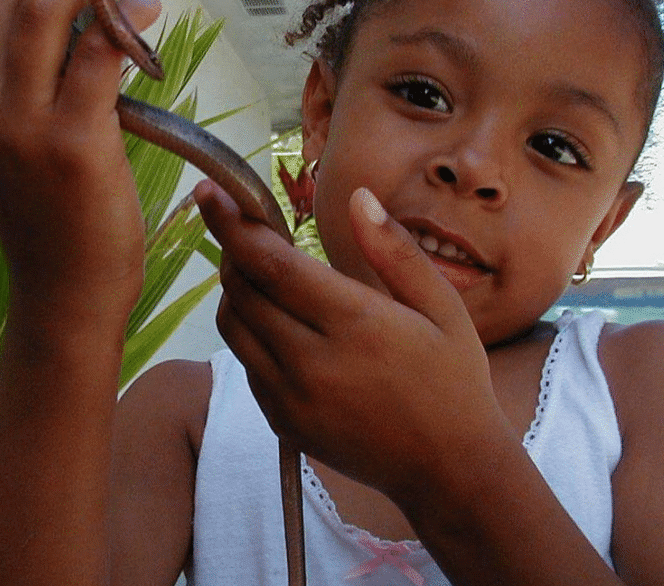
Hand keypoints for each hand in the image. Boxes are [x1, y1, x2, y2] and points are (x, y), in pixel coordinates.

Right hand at [0, 0, 160, 321]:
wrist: (66, 290)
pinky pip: (97, 54)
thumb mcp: (19, 151)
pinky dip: (126, 22)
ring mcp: (20, 124)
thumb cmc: (56, 222)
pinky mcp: (71, 142)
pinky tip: (149, 14)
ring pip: (51, 12)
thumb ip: (27, 93)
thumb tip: (77, 33)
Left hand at [194, 180, 509, 510]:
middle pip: (241, 291)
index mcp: (355, 323)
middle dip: (233, 250)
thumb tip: (359, 198)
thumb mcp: (443, 307)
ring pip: (233, 326)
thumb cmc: (453, 381)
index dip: (233, 223)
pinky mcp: (281, 422)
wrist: (448, 471)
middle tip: (249, 229)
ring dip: (235, 290)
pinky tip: (279, 322)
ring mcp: (290, 398)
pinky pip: (245, 363)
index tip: (210, 192)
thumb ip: (396, 250)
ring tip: (261, 271)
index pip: (270, 264)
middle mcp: (312, 362)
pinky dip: (248, 331)